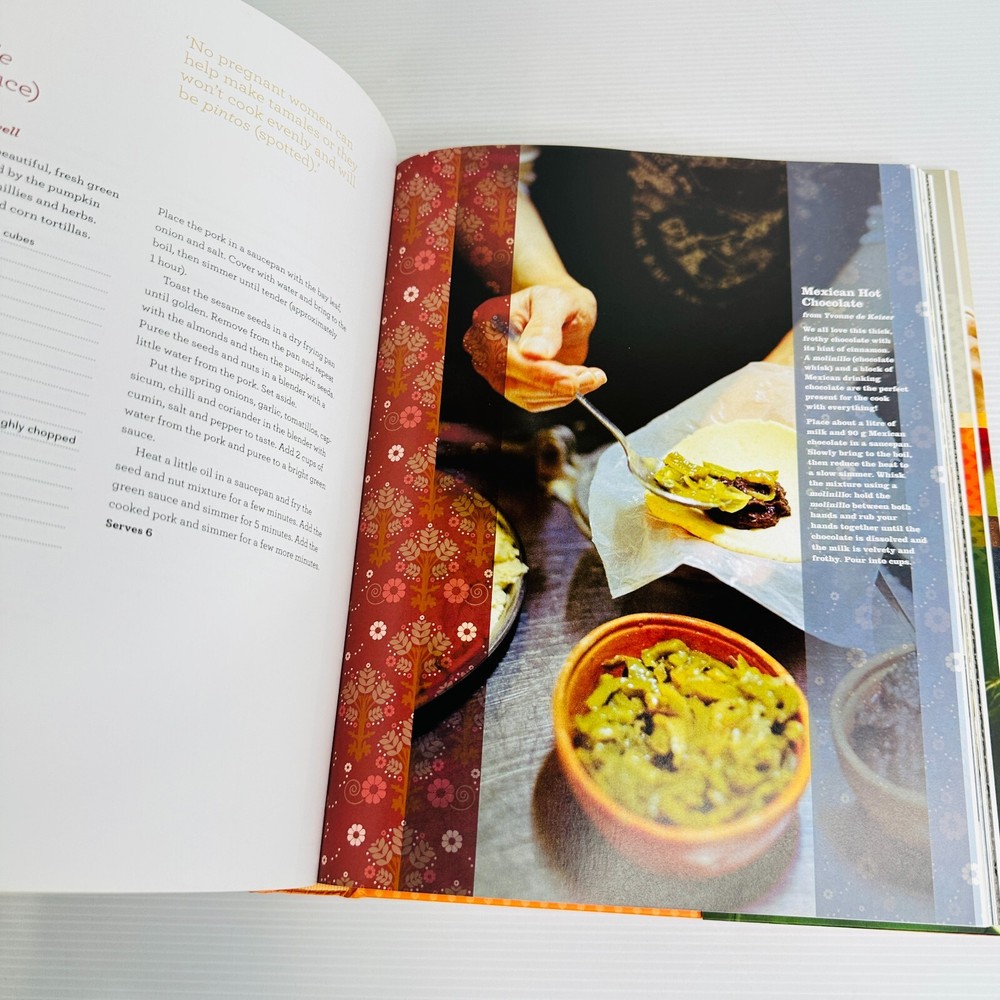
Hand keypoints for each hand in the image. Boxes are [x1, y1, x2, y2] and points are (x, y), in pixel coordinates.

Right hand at [462, 285, 604, 411]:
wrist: (563, 312)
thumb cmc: (556, 301)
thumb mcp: (556, 302)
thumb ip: (546, 325)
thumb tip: (534, 352)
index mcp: (489, 322)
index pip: (506, 357)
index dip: (537, 371)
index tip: (569, 378)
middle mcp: (486, 349)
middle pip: (512, 382)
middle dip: (554, 384)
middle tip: (588, 378)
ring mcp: (497, 371)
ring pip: (524, 396)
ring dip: (561, 392)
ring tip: (590, 376)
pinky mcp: (512, 386)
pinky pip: (532, 402)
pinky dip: (559, 397)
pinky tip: (579, 382)